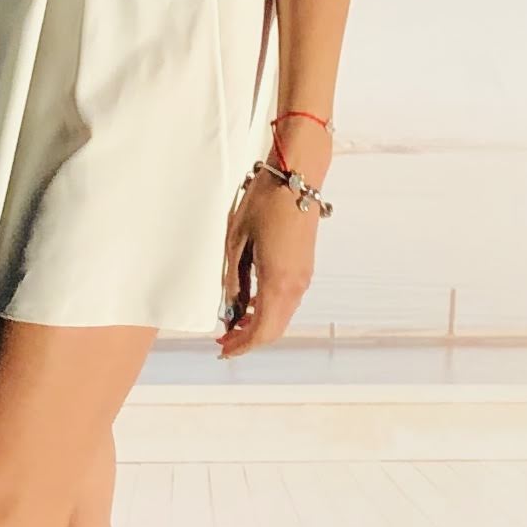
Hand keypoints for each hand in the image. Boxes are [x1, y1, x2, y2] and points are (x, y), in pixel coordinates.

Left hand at [218, 164, 319, 359]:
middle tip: (222, 339)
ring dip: (258, 325)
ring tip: (231, 321)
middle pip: (274, 330)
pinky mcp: (305, 266)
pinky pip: (288, 301)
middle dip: (248, 339)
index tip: (221, 350)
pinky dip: (269, 310)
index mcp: (277, 281)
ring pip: (282, 317)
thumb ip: (233, 280)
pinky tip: (250, 302)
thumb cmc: (263, 203)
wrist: (297, 176)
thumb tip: (230, 310)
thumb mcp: (236, 241)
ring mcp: (304, 276)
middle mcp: (296, 285)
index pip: (261, 331)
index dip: (241, 346)